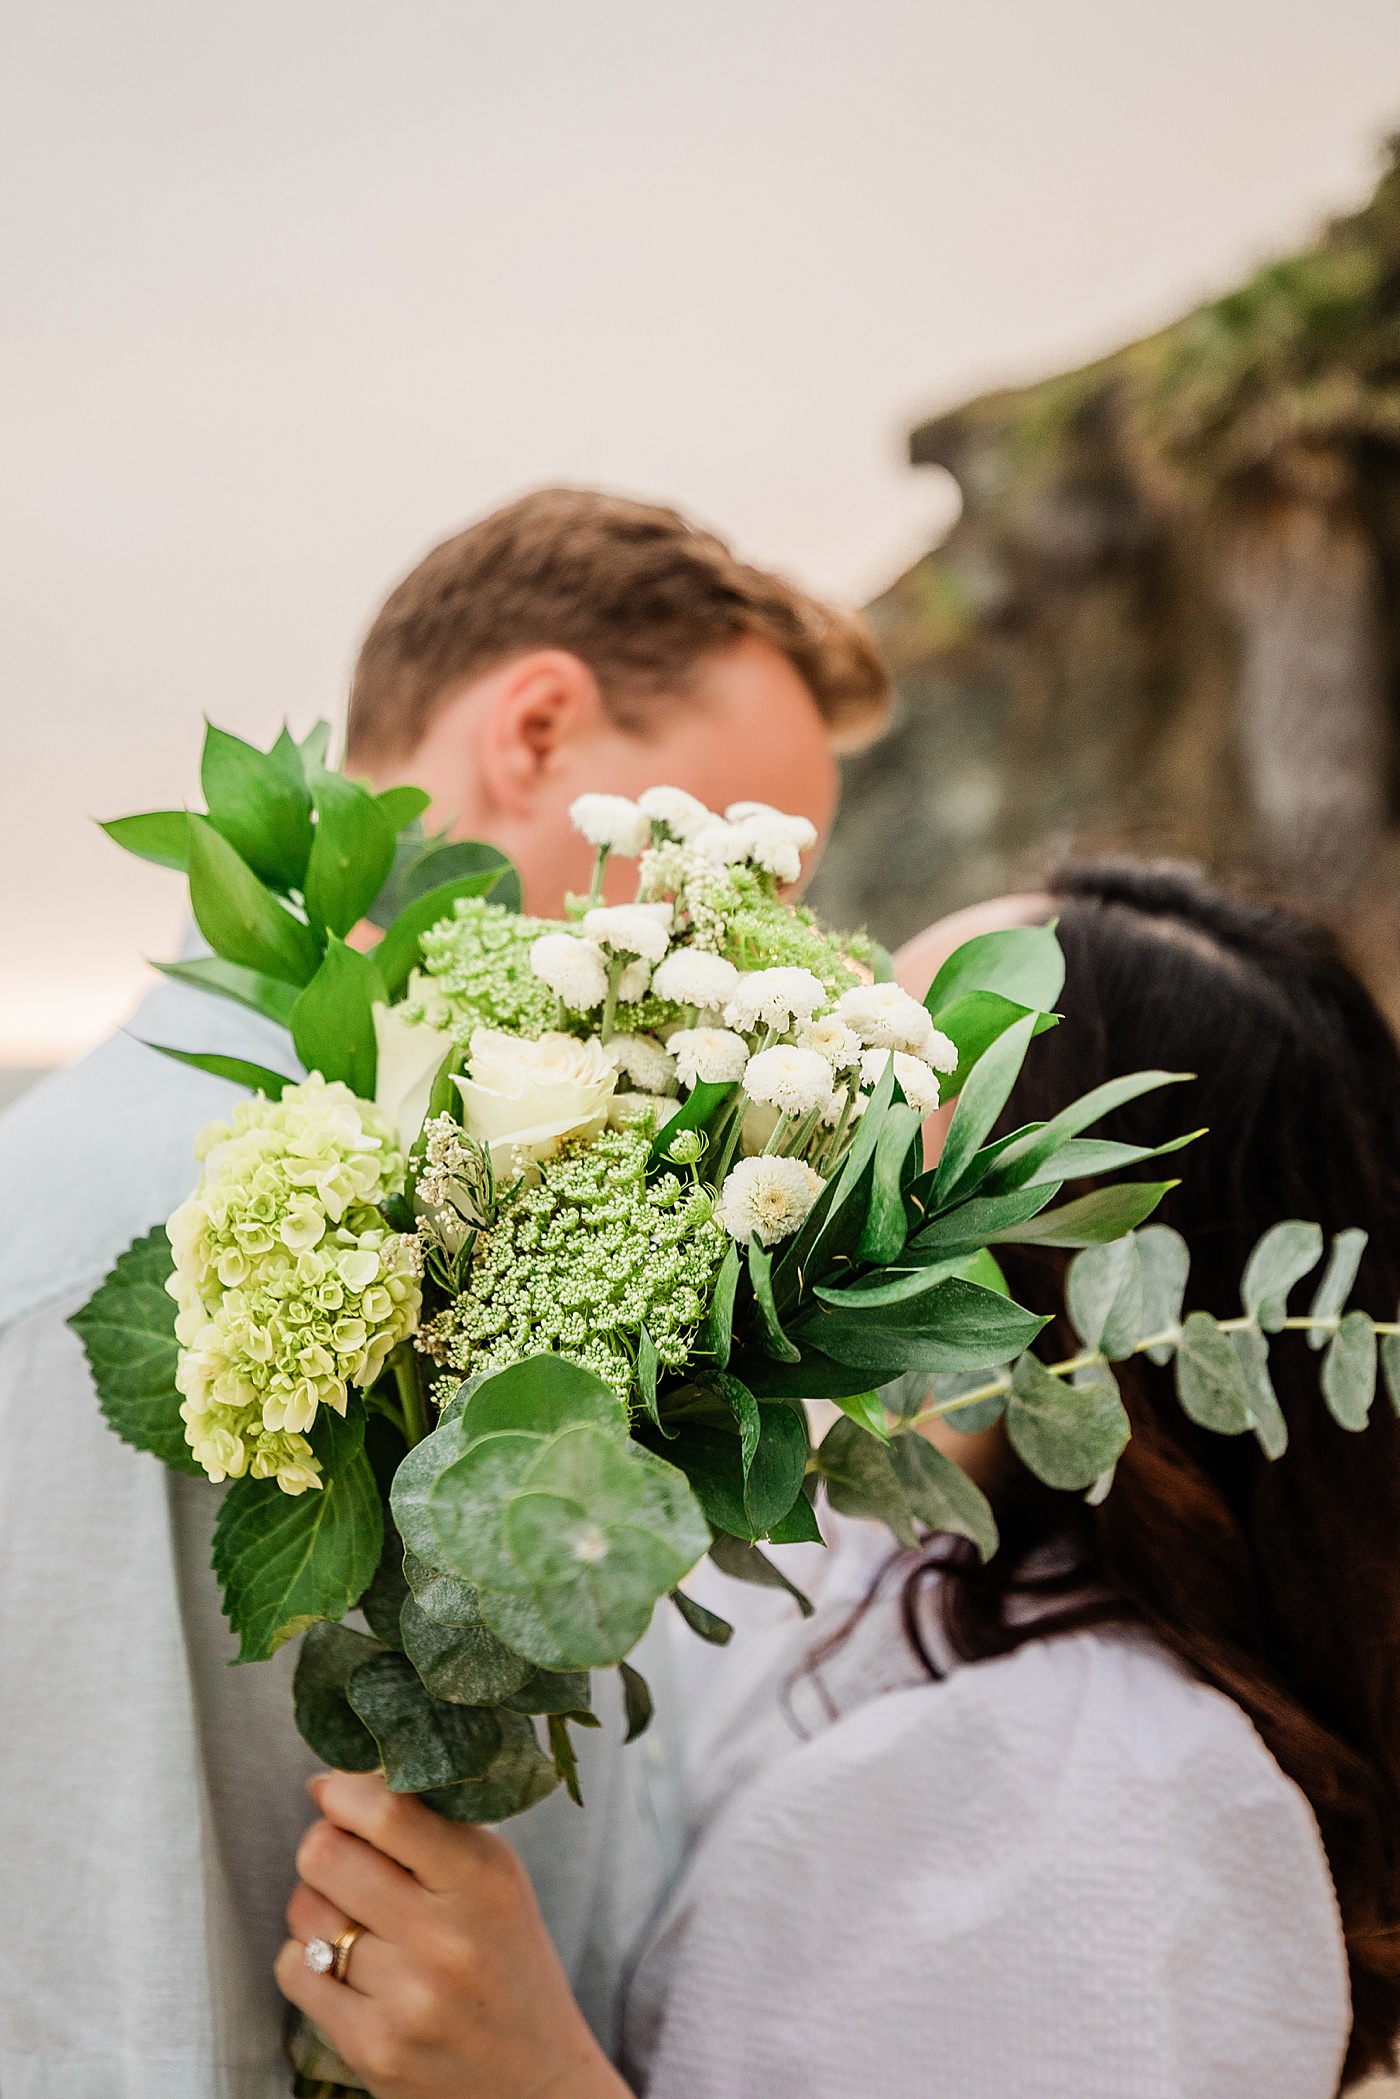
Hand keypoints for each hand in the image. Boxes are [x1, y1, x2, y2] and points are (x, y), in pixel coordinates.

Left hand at [276, 1770, 632, 2098]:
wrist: (535, 2084)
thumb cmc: (506, 1961)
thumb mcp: (495, 1879)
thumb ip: (429, 1826)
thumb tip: (338, 1779)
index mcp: (483, 1879)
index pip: (387, 1810)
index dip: (343, 1788)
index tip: (336, 1788)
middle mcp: (445, 1938)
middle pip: (324, 1854)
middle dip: (324, 1845)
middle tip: (346, 1855)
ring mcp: (406, 1999)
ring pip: (304, 1911)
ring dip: (317, 1905)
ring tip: (355, 1918)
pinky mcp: (371, 2049)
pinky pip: (296, 1969)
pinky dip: (310, 1959)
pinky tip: (349, 1968)